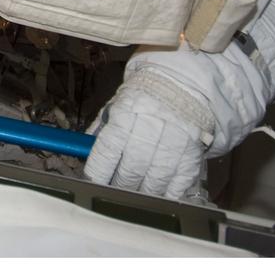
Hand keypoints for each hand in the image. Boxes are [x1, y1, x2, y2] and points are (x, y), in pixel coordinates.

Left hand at [83, 70, 215, 198]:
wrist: (181, 82)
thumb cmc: (143, 96)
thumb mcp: (116, 105)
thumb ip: (101, 129)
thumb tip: (83, 151)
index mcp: (126, 116)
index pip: (107, 152)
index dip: (98, 172)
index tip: (93, 181)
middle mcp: (149, 131)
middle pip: (130, 172)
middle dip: (119, 185)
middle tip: (115, 188)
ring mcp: (174, 144)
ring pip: (154, 182)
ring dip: (142, 191)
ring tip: (136, 190)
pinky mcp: (192, 154)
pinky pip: (178, 184)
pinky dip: (167, 193)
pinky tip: (159, 190)